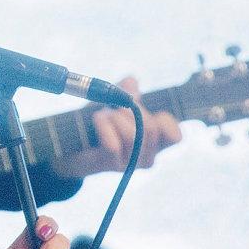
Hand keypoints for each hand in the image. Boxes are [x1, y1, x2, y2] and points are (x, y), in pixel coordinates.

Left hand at [53, 76, 181, 179]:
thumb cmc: (98, 123)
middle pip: (151, 128)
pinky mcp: (111, 166)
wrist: (72, 145)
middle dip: (130, 109)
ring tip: (102, 114)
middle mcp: (147, 156)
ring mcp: (131, 164)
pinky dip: (103, 126)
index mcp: (156, 142)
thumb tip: (131, 82)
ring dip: (114, 117)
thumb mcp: (115, 101)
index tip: (147, 111)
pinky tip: (97, 120)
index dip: (166, 120)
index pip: (176, 137)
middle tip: (115, 107)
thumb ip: (127, 90)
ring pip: (132, 135)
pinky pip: (113, 145)